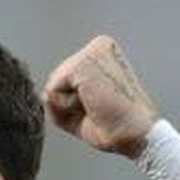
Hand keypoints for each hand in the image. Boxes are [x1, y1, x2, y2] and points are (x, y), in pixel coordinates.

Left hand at [43, 36, 160, 158]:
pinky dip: (67, 106)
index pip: (65, 77)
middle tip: (99, 110)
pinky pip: (52, 91)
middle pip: (57, 79)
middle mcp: (99, 45)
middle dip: (70, 103)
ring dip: (69, 106)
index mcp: (102, 52)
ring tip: (97, 107)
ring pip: (53, 85)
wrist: (135, 135)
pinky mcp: (82, 64)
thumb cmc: (114, 126)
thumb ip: (59, 98)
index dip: (75, 101)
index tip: (102, 107)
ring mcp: (91, 52)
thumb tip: (44, 92)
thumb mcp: (80, 109)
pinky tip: (92, 105)